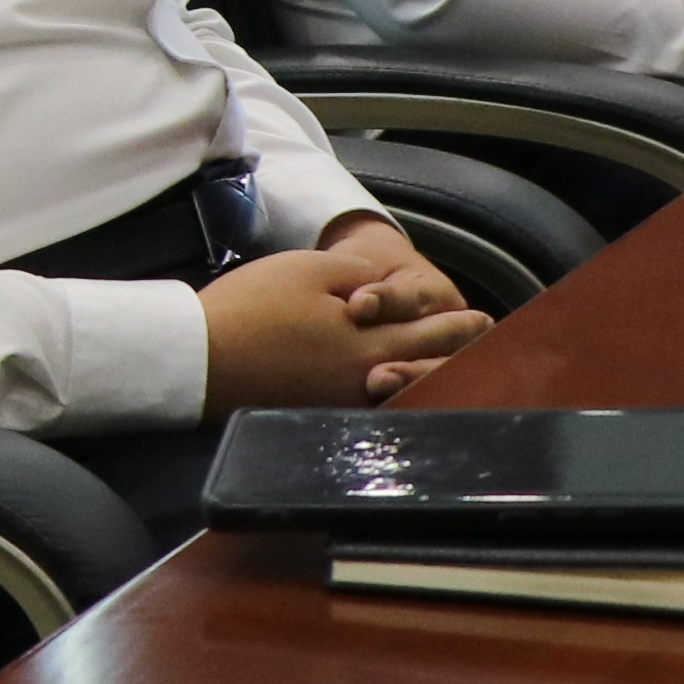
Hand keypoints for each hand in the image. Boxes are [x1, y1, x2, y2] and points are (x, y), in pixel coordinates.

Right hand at [200, 224, 485, 410]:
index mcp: (367, 342)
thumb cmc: (253, 307)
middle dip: (452, 353)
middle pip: (421, 365)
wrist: (201, 357)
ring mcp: (338, 402)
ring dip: (426, 376)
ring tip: (445, 368)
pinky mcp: (314, 412)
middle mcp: (361, 379)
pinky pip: (366, 406)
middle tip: (478, 345)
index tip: (483, 319)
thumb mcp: (310, 271)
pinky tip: (393, 391)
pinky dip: (391, 397)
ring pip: (399, 391)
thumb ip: (359, 277)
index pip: (427, 331)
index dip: (456, 324)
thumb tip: (384, 288)